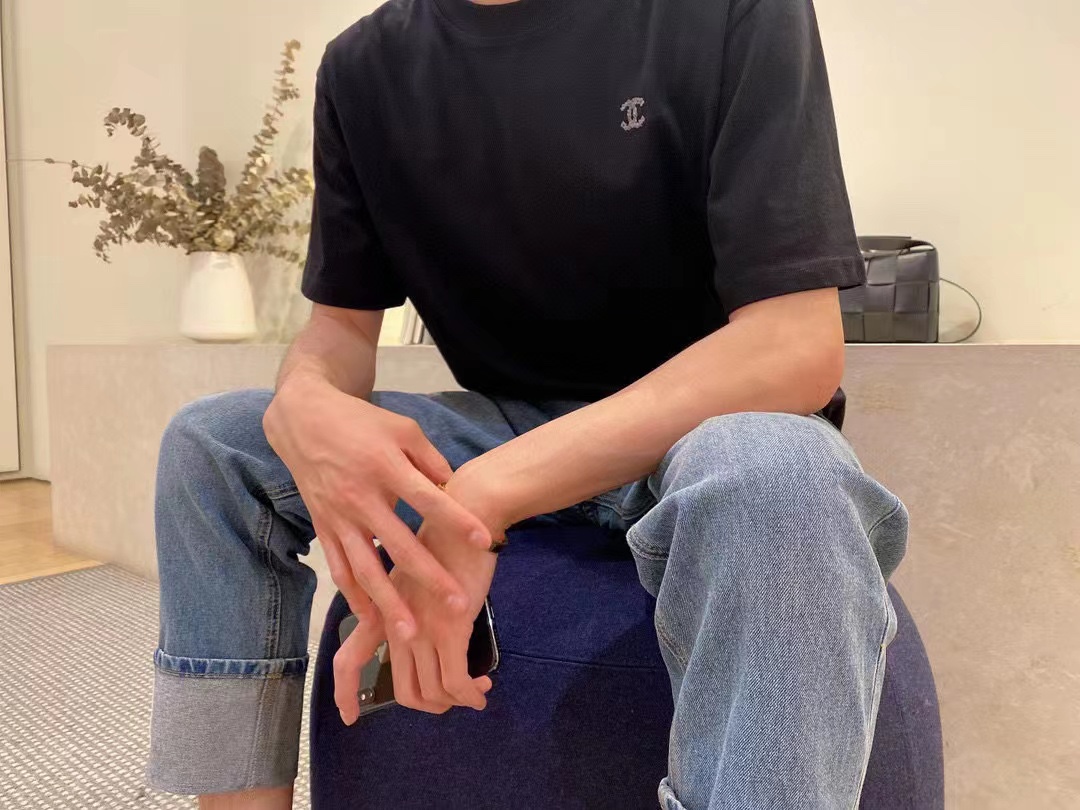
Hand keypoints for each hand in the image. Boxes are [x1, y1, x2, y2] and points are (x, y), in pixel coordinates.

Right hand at [263, 377, 492, 645]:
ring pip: (365, 568)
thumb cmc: (361, 422)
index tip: (484, 540)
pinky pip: (339, 569)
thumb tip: (454, 487)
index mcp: (384, 467)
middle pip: (398, 545)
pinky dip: (354, 596)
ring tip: (410, 633)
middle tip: (457, 605)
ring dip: (388, 603)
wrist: (303, 420)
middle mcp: (360, 497)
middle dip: (429, 578)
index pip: (427, 499)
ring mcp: (338, 517)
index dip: (456, 520)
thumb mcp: (402, 428)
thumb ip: (430, 459)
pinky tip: (370, 620)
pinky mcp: (323, 528)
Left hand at [334, 469, 506, 721]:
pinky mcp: (450, 627)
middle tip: (452, 700)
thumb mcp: (410, 567)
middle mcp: (395, 622)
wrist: (466, 508)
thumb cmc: (444, 532)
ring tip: (475, 693)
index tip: (349, 715)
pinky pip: (456, 681)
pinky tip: (482, 690)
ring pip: (432, 692)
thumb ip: (402, 597)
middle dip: (430, 705)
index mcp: (381, 607)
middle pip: (402, 690)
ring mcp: (421, 627)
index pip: (347, 659)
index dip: (345, 692)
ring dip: (456, 701)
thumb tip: (413, 627)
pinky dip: (470, 694)